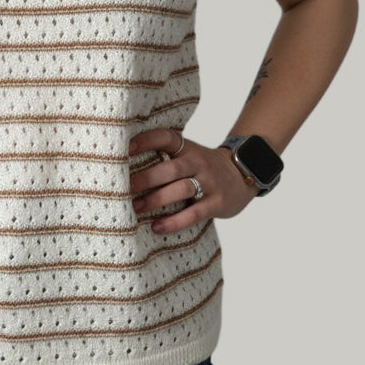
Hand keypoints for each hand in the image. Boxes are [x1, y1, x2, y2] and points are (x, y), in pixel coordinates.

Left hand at [128, 128, 256, 235]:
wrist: (242, 174)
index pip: (166, 138)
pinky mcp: (217, 203)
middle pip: (170, 169)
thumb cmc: (202, 167)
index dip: (146, 140)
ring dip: (156, 200)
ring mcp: (209, 182)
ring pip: (181, 190)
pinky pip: (193, 213)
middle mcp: (198, 162)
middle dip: (146, 178)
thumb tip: (124, 165)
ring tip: (136, 208)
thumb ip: (166, 157)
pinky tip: (157, 227)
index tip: (126, 148)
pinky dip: (174, 221)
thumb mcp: (188, 154)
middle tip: (123, 188)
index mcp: (187, 148)